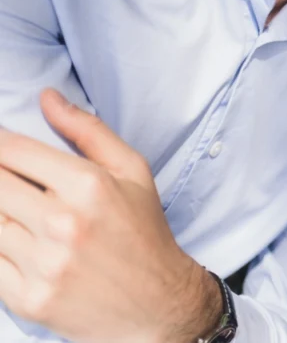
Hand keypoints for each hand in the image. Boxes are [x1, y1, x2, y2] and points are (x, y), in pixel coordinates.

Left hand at [0, 90, 221, 342]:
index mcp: (89, 186)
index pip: (14, 152)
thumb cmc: (144, 231)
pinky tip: (17, 240)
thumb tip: (48, 98)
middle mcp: (63, 223)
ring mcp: (43, 264)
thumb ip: (88, 131)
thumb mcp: (132, 171)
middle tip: (12, 180)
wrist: (158, 301)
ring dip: (1, 214)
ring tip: (21, 211)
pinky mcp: (28, 298)